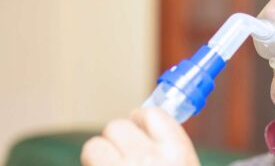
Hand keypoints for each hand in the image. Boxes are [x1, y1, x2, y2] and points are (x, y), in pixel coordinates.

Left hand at [81, 107, 199, 165]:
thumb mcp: (187, 165)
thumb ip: (170, 147)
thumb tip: (144, 117)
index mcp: (178, 155)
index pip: (151, 113)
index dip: (142, 121)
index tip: (140, 130)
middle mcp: (148, 162)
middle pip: (118, 126)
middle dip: (119, 140)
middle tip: (125, 156)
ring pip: (95, 146)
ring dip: (101, 156)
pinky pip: (88, 163)